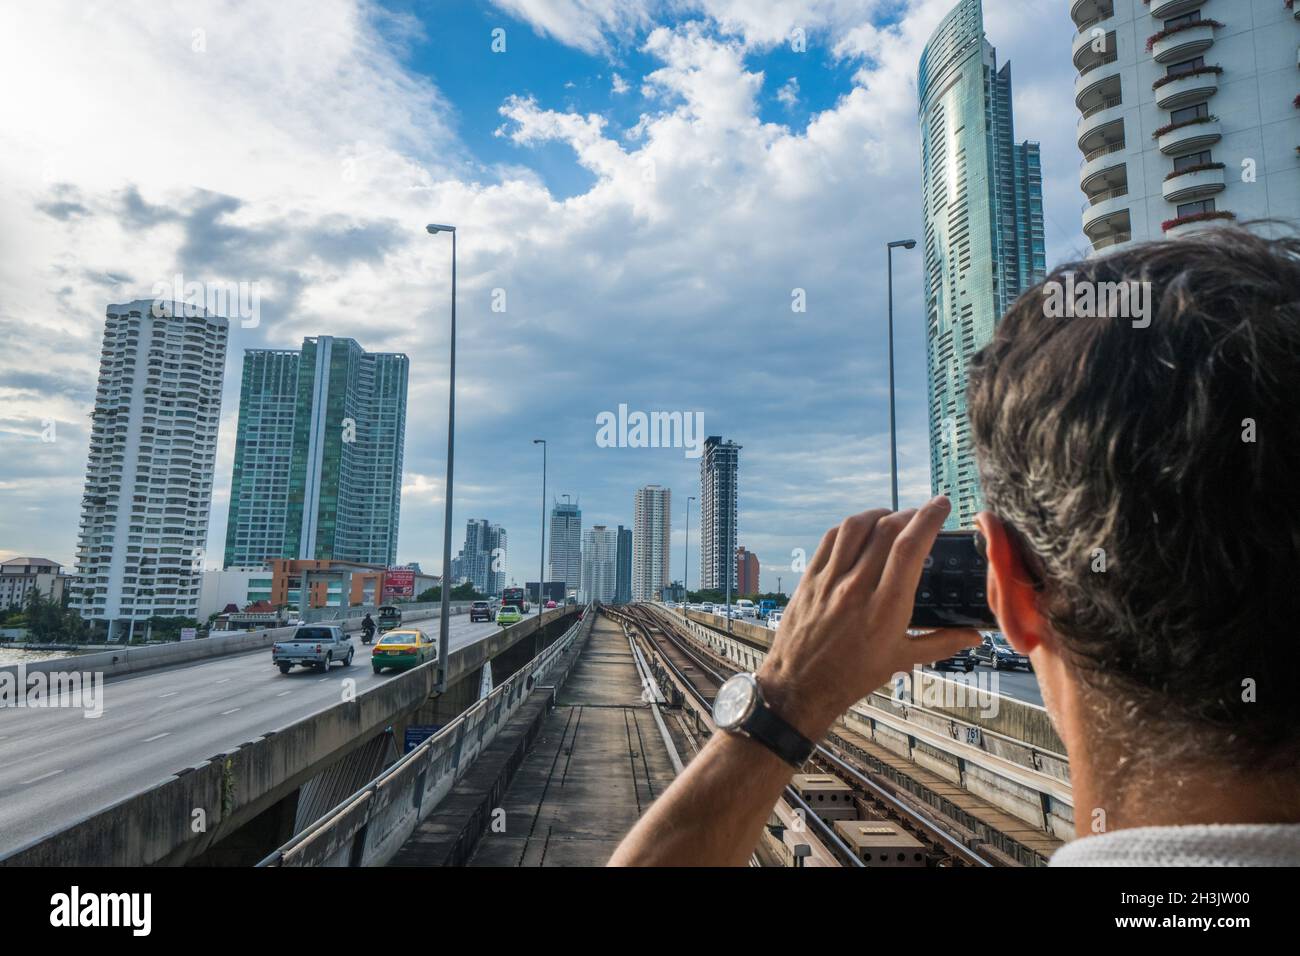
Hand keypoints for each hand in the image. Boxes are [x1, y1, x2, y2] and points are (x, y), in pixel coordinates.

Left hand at [756, 496, 981, 739]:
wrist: (800, 687)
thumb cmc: (851, 676)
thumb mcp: (900, 660)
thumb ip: (941, 642)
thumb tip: (974, 636)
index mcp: (885, 608)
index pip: (910, 547)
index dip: (928, 519)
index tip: (941, 505)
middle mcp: (856, 588)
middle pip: (885, 530)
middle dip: (909, 514)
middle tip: (922, 514)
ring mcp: (829, 581)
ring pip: (856, 527)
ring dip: (879, 513)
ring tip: (893, 517)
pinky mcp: (810, 579)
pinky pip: (831, 538)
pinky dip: (850, 526)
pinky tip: (862, 528)